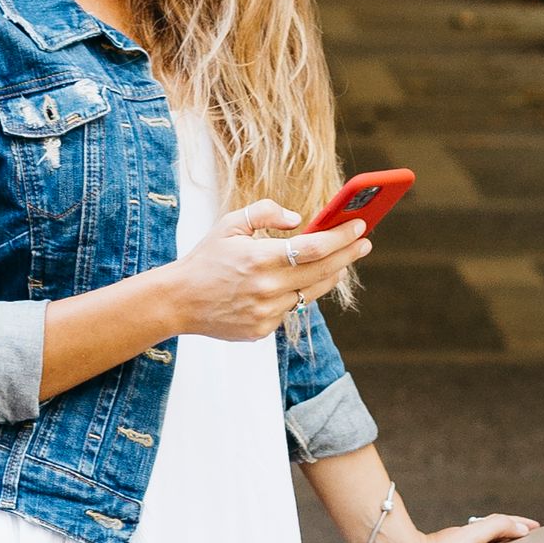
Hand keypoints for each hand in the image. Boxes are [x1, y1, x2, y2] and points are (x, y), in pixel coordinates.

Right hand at [166, 195, 372, 343]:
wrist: (178, 301)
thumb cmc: (206, 258)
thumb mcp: (231, 224)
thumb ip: (265, 212)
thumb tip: (298, 219)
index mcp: (260, 258)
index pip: (315, 247)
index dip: (342, 236)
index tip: (360, 225)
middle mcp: (267, 288)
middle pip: (323, 271)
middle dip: (348, 255)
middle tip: (364, 242)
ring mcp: (267, 312)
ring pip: (311, 293)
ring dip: (329, 275)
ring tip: (340, 261)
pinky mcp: (263, 330)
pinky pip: (291, 309)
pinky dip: (297, 294)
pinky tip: (297, 283)